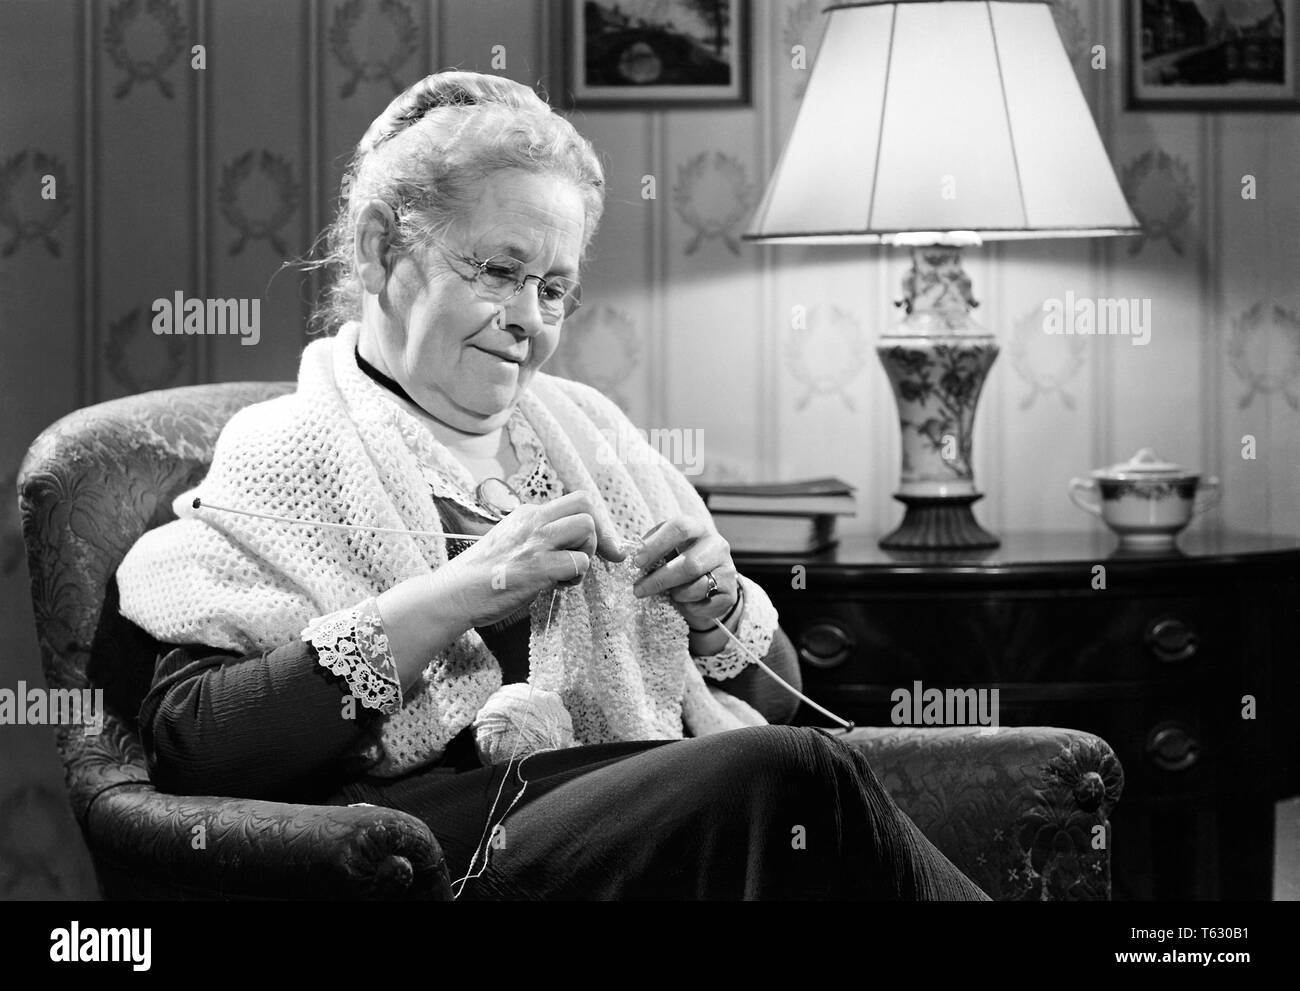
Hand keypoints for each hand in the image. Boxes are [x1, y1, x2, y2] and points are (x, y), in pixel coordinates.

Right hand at [435, 491, 626, 628]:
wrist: (452, 594)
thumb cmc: (481, 574)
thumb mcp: (509, 540)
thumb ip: (537, 536)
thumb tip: (569, 544)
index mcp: (527, 513)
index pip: (576, 502)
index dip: (596, 525)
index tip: (603, 546)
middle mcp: (532, 521)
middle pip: (586, 506)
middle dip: (598, 534)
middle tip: (592, 559)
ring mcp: (535, 543)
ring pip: (587, 528)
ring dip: (587, 554)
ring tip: (567, 574)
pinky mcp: (536, 567)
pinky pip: (578, 563)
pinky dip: (575, 577)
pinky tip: (557, 587)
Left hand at [630, 516, 737, 631]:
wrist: (707, 583)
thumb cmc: (678, 561)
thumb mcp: (665, 549)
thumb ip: (650, 549)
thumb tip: (630, 556)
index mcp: (697, 528)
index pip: (680, 528)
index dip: (656, 544)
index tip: (637, 562)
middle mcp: (717, 545)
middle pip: (690, 564)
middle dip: (660, 579)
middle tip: (638, 590)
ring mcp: (728, 569)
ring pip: (698, 587)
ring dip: (677, 595)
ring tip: (669, 594)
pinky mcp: (731, 593)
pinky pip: (706, 605)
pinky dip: (690, 607)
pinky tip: (686, 603)